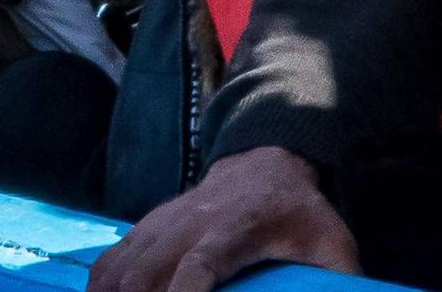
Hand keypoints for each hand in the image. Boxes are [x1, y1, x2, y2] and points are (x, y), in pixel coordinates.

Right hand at [86, 147, 362, 291]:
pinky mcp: (144, 227)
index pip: (198, 264)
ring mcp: (161, 223)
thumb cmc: (299, 213)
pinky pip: (107, 264)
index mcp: (234, 229)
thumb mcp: (330, 240)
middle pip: (146, 274)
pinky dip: (100, 290)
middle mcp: (190, 223)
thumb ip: (340, 276)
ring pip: (119, 271)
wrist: (266, 163)